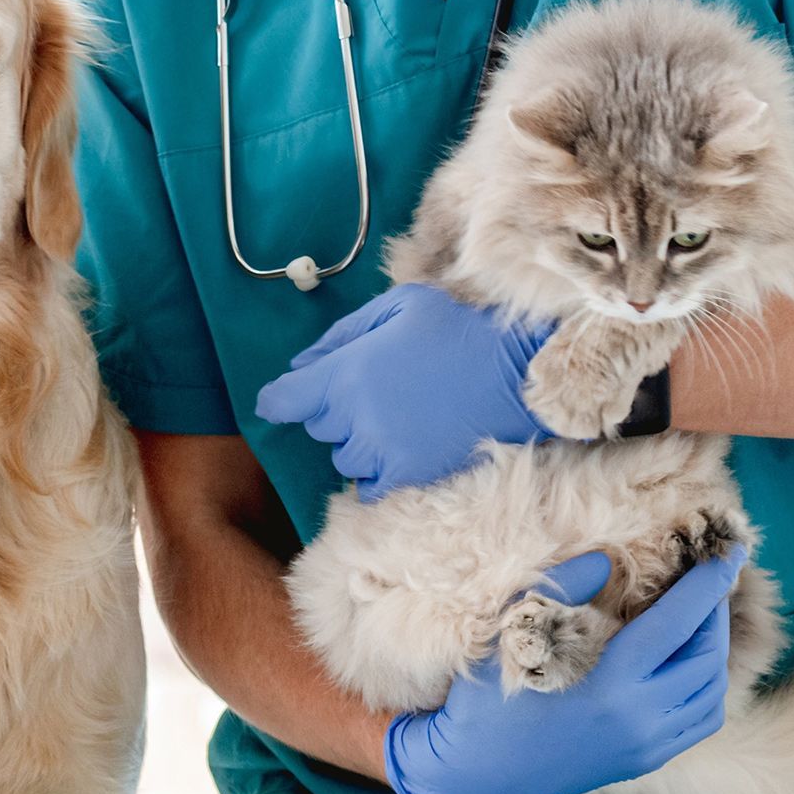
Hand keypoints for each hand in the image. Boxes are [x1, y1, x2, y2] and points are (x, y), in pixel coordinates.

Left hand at [255, 284, 552, 500]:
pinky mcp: (408, 474)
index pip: (283, 399)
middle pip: (318, 427)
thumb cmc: (456, 329)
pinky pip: (369, 486)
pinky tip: (400, 447)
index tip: (284, 400)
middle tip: (374, 391)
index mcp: (346, 372)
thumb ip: (342, 334)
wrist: (514, 371)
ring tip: (395, 418)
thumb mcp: (397, 307)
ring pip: (343, 458)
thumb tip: (301, 365)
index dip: (279, 400)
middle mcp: (355, 416)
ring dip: (358, 441)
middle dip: (335, 411)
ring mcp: (381, 450)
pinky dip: (377, 471)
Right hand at [383, 548, 742, 793]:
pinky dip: (706, 683)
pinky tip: (689, 660)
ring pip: (712, 692)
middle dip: (716, 610)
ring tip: (702, 613)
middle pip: (706, 656)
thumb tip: (607, 558)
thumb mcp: (514, 635)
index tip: (730, 551)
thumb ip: (563, 588)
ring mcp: (648, 748)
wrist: (473, 777)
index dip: (707, 584)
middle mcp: (642, 722)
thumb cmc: (485, 703)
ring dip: (715, 647)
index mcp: (612, 687)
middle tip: (711, 576)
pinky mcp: (645, 762)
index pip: (678, 623)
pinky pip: (699, 720)